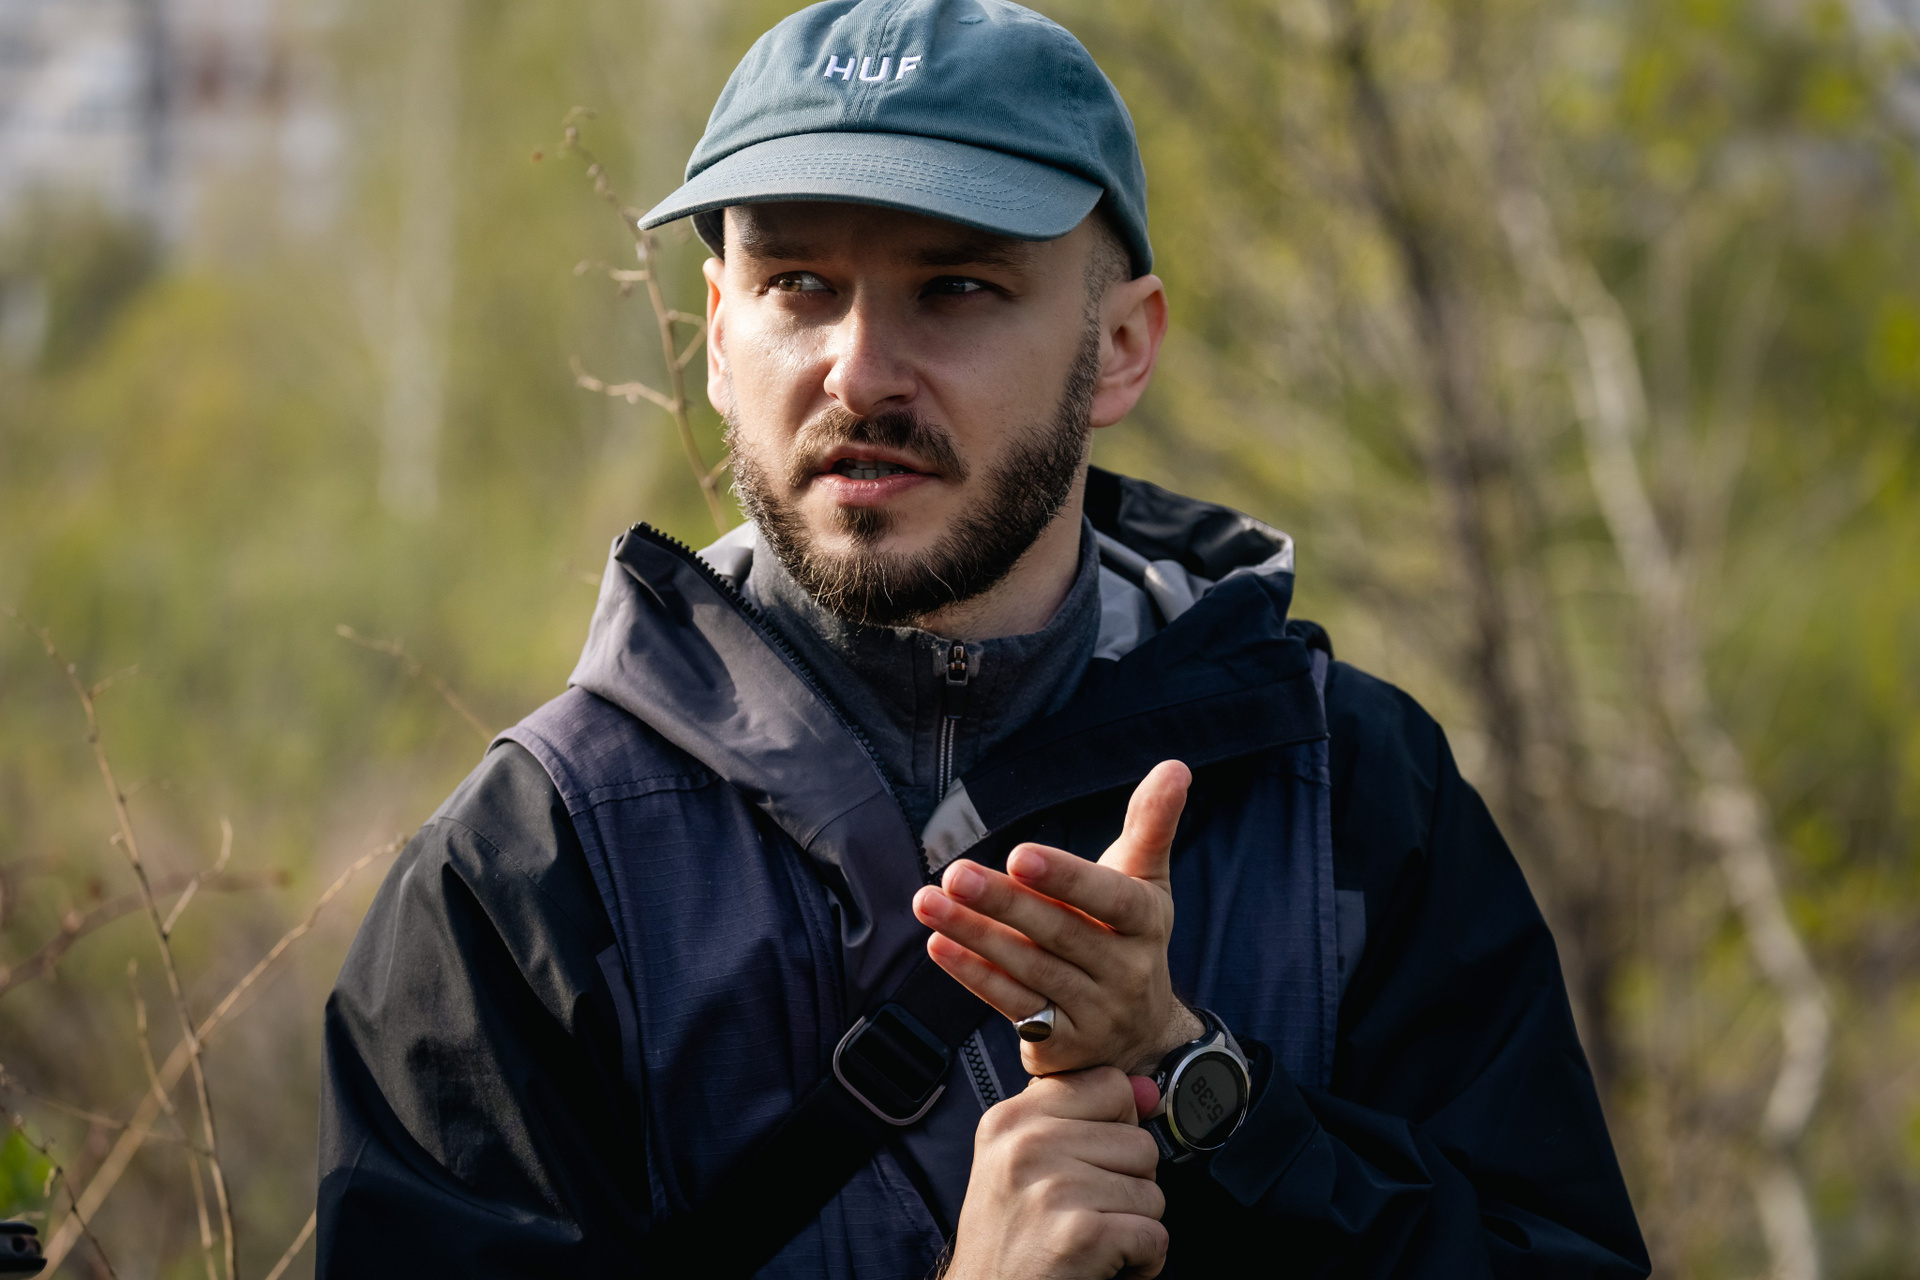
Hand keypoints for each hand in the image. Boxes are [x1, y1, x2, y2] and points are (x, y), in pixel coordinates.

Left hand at [912, 760, 1202, 1076]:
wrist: (1144, 1034)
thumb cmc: (1130, 935)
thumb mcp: (1147, 881)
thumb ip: (1152, 823)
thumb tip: (1175, 766)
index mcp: (1146, 922)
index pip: (1109, 898)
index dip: (1065, 878)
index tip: (1018, 854)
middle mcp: (1126, 971)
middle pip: (1059, 934)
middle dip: (1003, 902)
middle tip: (954, 873)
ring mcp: (1094, 1012)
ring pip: (1029, 970)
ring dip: (974, 935)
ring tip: (928, 901)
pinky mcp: (1061, 1044)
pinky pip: (1013, 1005)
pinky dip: (973, 975)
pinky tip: (940, 944)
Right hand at [944, 1068, 1167, 1279]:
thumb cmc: (1006, 1236)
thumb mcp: (1019, 1161)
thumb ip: (1080, 1116)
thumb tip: (1150, 1091)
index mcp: (1012, 1118)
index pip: (1110, 1083)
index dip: (1119, 1124)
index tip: (1094, 1157)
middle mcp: (1028, 1145)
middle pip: (1140, 1142)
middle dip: (1129, 1185)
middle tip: (1089, 1210)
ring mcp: (1054, 1189)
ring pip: (1152, 1192)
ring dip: (1135, 1225)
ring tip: (1093, 1236)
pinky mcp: (1080, 1235)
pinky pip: (1155, 1236)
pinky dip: (1144, 1261)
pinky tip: (1107, 1262)